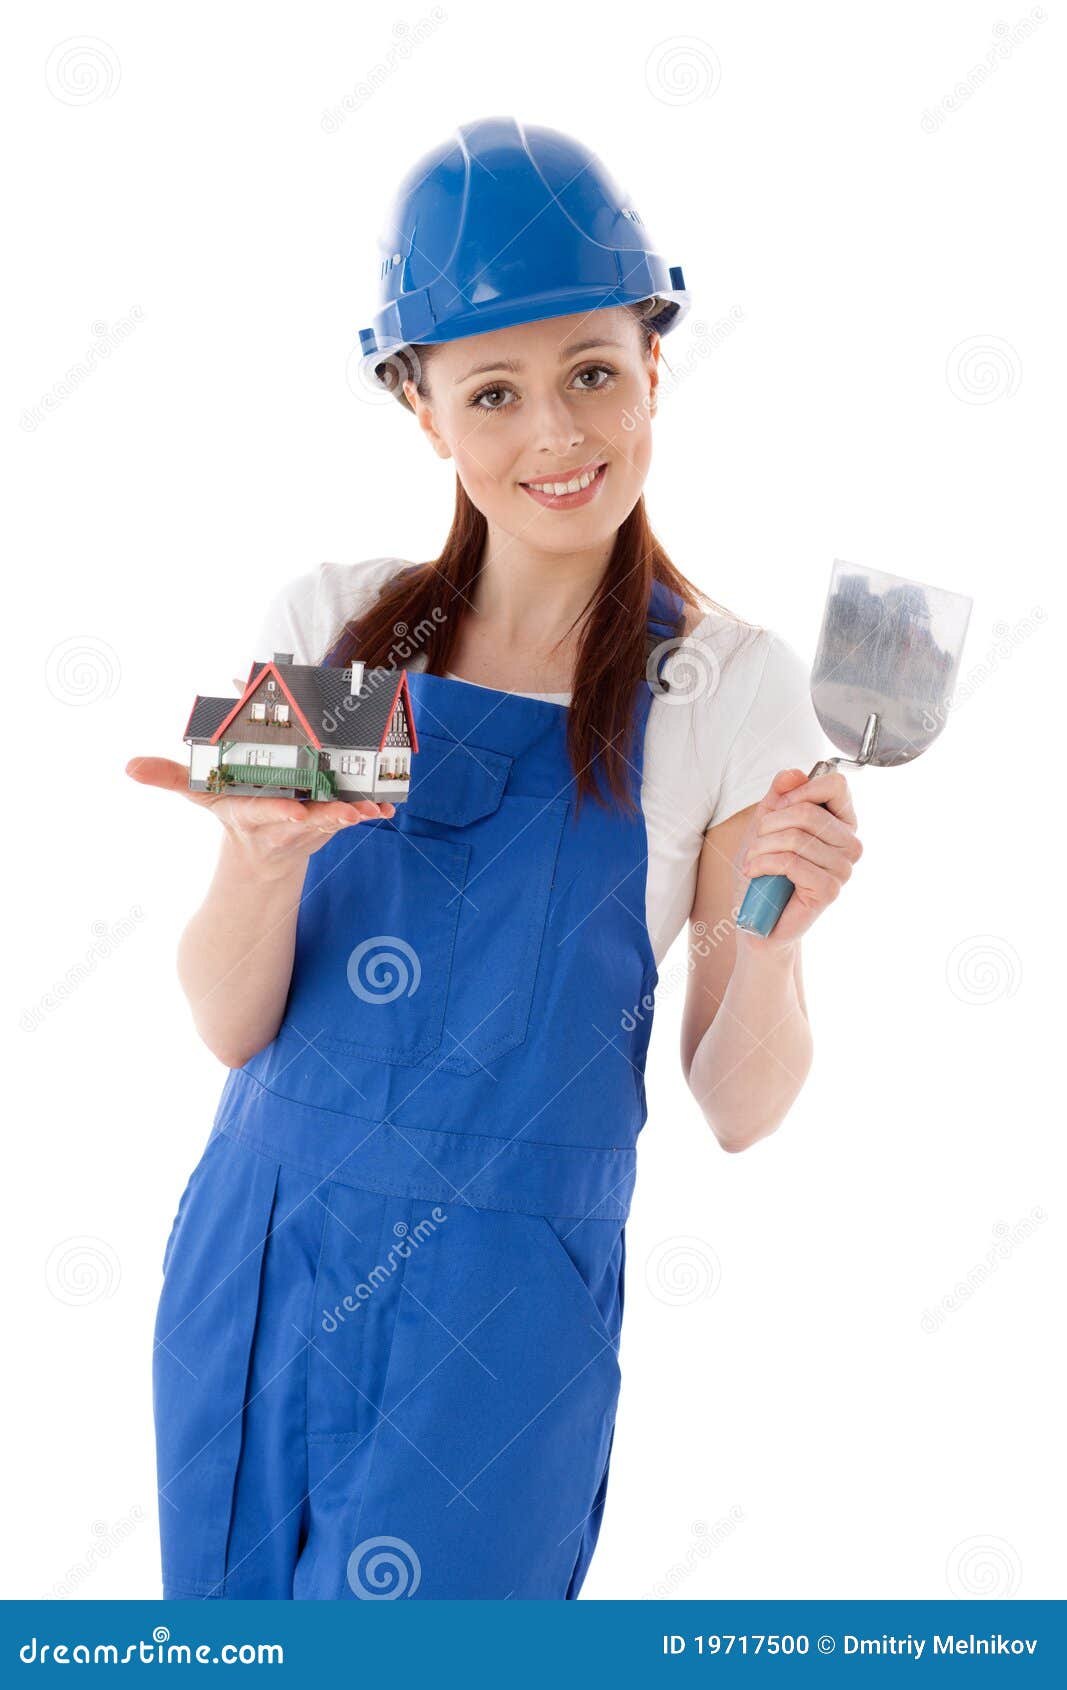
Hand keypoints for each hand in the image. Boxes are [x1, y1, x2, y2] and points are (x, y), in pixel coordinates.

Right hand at [124, 756, 393, 876]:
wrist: (262, 851)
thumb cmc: (232, 809)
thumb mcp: (200, 795)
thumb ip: (169, 777)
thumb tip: (129, 767)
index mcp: (252, 812)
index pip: (265, 813)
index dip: (280, 813)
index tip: (296, 814)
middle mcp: (284, 820)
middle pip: (309, 819)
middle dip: (329, 818)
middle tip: (351, 812)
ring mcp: (310, 823)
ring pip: (336, 817)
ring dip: (357, 812)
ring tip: (374, 807)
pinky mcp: (329, 820)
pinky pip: (353, 812)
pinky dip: (370, 809)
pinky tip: (388, 805)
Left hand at [737, 767, 861, 948]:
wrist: (757, 917)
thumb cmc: (764, 870)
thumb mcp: (765, 824)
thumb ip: (779, 796)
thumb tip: (793, 774)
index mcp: (840, 822)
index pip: (836, 785)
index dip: (800, 791)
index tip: (778, 807)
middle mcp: (849, 844)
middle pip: (808, 812)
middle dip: (770, 824)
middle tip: (758, 841)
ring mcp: (843, 868)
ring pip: (796, 837)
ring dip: (761, 847)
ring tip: (754, 860)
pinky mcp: (830, 890)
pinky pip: (791, 862)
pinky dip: (763, 864)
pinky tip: (755, 873)